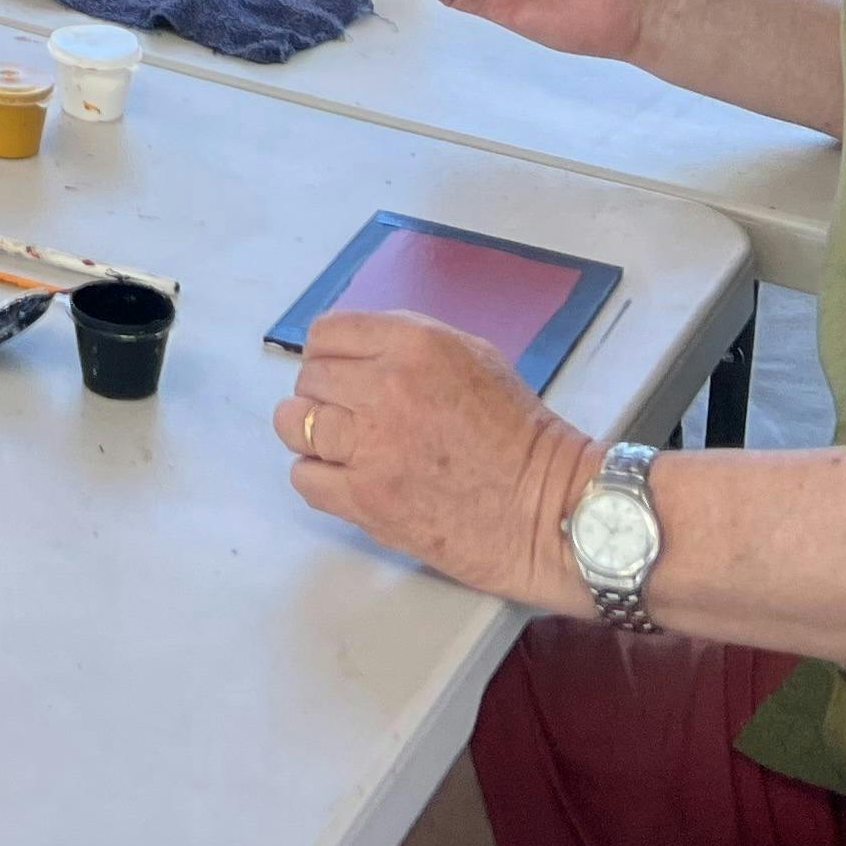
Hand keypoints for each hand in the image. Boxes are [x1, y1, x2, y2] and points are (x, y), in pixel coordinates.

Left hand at [277, 309, 596, 610]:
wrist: (550, 511)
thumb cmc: (518, 434)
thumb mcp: (472, 355)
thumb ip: (405, 343)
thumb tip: (350, 350)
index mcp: (414, 345)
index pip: (327, 334)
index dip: (330, 355)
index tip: (344, 374)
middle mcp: (386, 388)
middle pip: (309, 378)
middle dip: (326, 395)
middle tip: (354, 417)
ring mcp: (372, 446)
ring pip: (295, 424)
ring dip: (314, 434)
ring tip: (345, 447)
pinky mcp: (367, 499)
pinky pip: (305, 476)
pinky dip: (319, 477)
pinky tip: (348, 478)